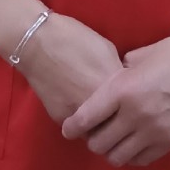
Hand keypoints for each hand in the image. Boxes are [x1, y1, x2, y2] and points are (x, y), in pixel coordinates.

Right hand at [13, 11, 123, 125]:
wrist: (37, 42)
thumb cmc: (74, 38)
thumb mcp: (107, 49)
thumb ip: (116, 72)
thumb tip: (121, 85)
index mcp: (113, 86)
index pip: (132, 108)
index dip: (131, 105)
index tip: (131, 103)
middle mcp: (98, 106)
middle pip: (116, 124)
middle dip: (118, 121)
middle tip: (116, 113)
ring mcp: (79, 115)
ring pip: (97, 131)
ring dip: (100, 126)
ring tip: (99, 115)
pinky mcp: (61, 119)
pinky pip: (78, 128)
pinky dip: (82, 123)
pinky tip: (80, 108)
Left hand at [60, 35, 169, 167]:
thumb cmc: (167, 54)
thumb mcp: (134, 59)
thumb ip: (115, 77)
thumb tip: (101, 90)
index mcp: (122, 90)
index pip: (85, 119)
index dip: (71, 127)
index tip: (67, 129)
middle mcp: (135, 115)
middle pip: (99, 143)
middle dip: (91, 139)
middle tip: (93, 133)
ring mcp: (154, 131)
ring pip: (118, 157)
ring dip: (110, 150)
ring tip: (112, 140)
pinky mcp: (169, 141)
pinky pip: (140, 160)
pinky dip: (131, 155)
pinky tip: (131, 144)